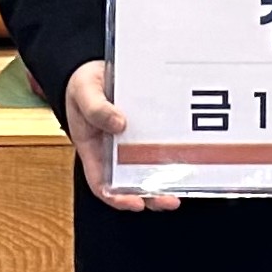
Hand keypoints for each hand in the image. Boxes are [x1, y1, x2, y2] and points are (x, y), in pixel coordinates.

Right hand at [63, 59, 178, 212]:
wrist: (96, 69)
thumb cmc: (83, 86)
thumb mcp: (84, 93)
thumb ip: (97, 109)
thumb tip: (119, 124)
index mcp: (94, 151)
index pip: (102, 184)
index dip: (117, 198)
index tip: (135, 202)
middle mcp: (115, 154)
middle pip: (132, 183)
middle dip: (151, 196)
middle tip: (169, 200)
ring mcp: (133, 145)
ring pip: (150, 169)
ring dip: (166, 182)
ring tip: (183, 186)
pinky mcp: (148, 133)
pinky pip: (161, 146)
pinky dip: (174, 155)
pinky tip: (188, 156)